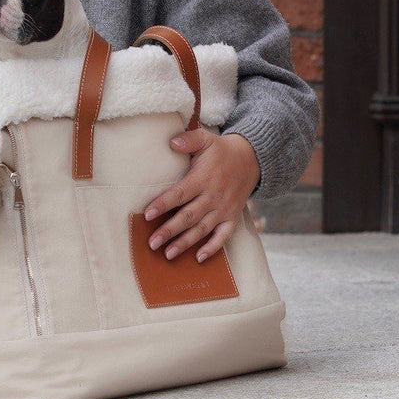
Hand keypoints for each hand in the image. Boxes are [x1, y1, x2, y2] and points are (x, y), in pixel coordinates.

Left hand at [143, 130, 259, 262]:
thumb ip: (189, 140)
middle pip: (188, 217)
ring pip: (202, 229)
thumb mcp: (206, 139)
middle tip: (152, 243)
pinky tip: (198, 258)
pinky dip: (213, 248)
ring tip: (168, 254)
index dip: (163, 204)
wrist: (252, 160)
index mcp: (203, 178)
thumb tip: (171, 142)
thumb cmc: (221, 151)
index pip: (180, 194)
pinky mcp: (232, 217)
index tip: (147, 214)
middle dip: (169, 231)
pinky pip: (223, 236)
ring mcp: (223, 209)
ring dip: (185, 243)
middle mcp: (213, 197)